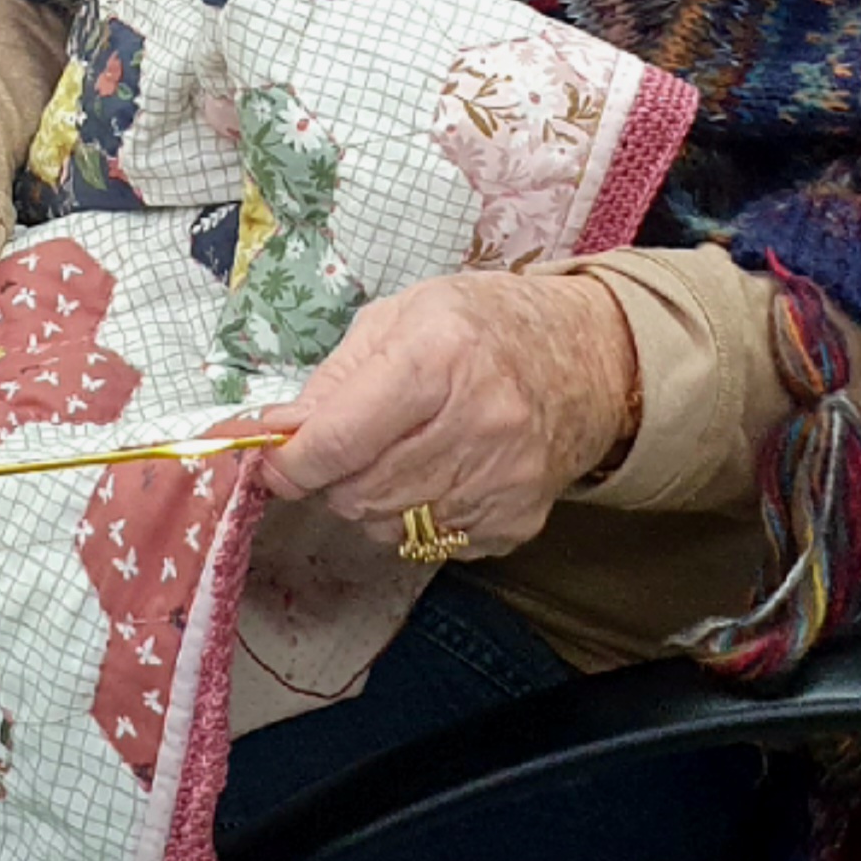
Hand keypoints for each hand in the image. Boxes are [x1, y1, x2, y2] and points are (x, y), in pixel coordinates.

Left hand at [253, 272, 636, 558]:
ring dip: (369, 499)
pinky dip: (415, 517)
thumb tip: (276, 432)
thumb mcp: (403, 316)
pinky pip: (430, 543)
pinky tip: (437, 473)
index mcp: (441, 356)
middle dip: (330, 477)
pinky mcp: (517, 520)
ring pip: (387, 526)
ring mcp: (503, 480)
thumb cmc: (486, 326)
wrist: (590, 360)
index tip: (270, 463)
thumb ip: (334, 379)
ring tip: (396, 453)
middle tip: (343, 447)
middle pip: (358, 490)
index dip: (291, 462)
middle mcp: (478, 422)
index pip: (341, 438)